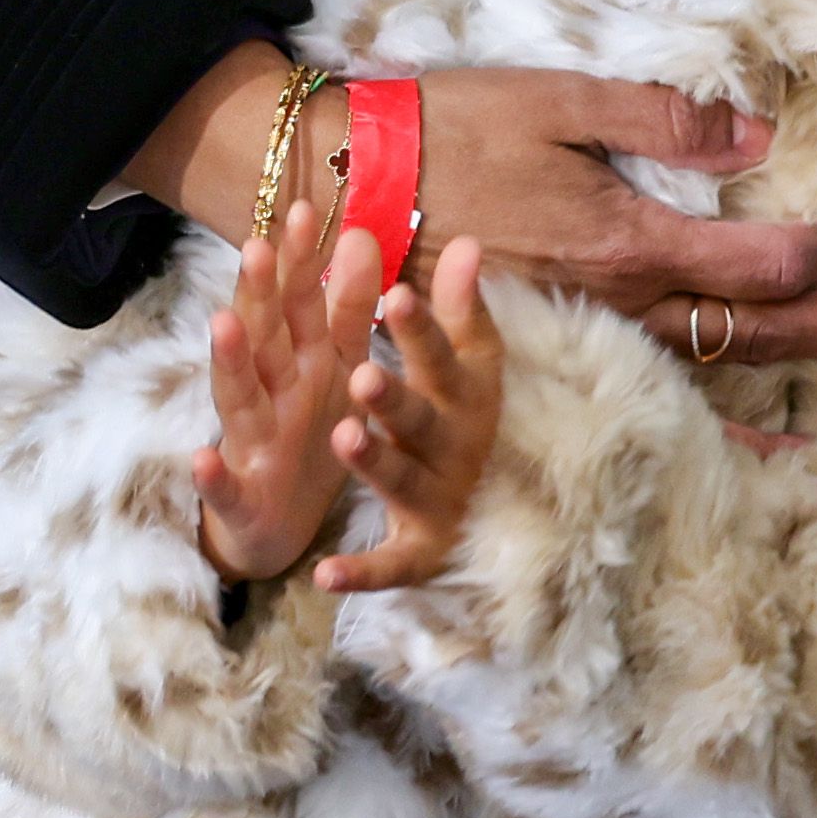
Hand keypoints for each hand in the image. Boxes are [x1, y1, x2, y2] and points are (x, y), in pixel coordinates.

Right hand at [131, 52, 816, 370]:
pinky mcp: (554, 360)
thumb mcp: (559, 102)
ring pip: (714, 371)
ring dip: (797, 360)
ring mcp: (586, 344)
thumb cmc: (448, 132)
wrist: (342, 190)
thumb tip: (758, 141)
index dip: (816, 258)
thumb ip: (663, 121)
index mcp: (625, 244)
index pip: (755, 268)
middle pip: (756, 332)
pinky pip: (651, 402)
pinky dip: (715, 428)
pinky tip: (760, 448)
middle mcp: (618, 311)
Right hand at [195, 208, 375, 584]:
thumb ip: (346, 307)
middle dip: (260, 294)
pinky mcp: (238, 497)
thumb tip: (357, 232)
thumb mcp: (335, 368)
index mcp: (299, 361)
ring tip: (222, 325)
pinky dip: (211, 475)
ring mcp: (249, 442)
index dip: (300, 260)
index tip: (305, 211)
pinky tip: (201, 459)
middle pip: (263, 337)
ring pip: (238, 398)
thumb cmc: (308, 433)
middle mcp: (270, 392)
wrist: (280, 526)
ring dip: (229, 362)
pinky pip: (224, 486)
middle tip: (258, 246)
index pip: (296, 303)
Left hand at [315, 240, 505, 594]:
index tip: (397, 291)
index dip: (423, 329)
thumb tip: (469, 243)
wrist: (492, 510)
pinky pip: (390, 565)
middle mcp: (452, 448)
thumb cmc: (466, 418)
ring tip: (343, 438)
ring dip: (376, 464)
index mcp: (463, 398)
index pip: (444, 358)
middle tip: (362, 376)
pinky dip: (362, 572)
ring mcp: (438, 501)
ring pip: (403, 482)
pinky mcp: (421, 552)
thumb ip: (463, 310)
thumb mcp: (472, 366)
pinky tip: (325, 574)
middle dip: (394, 400)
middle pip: (422, 421)